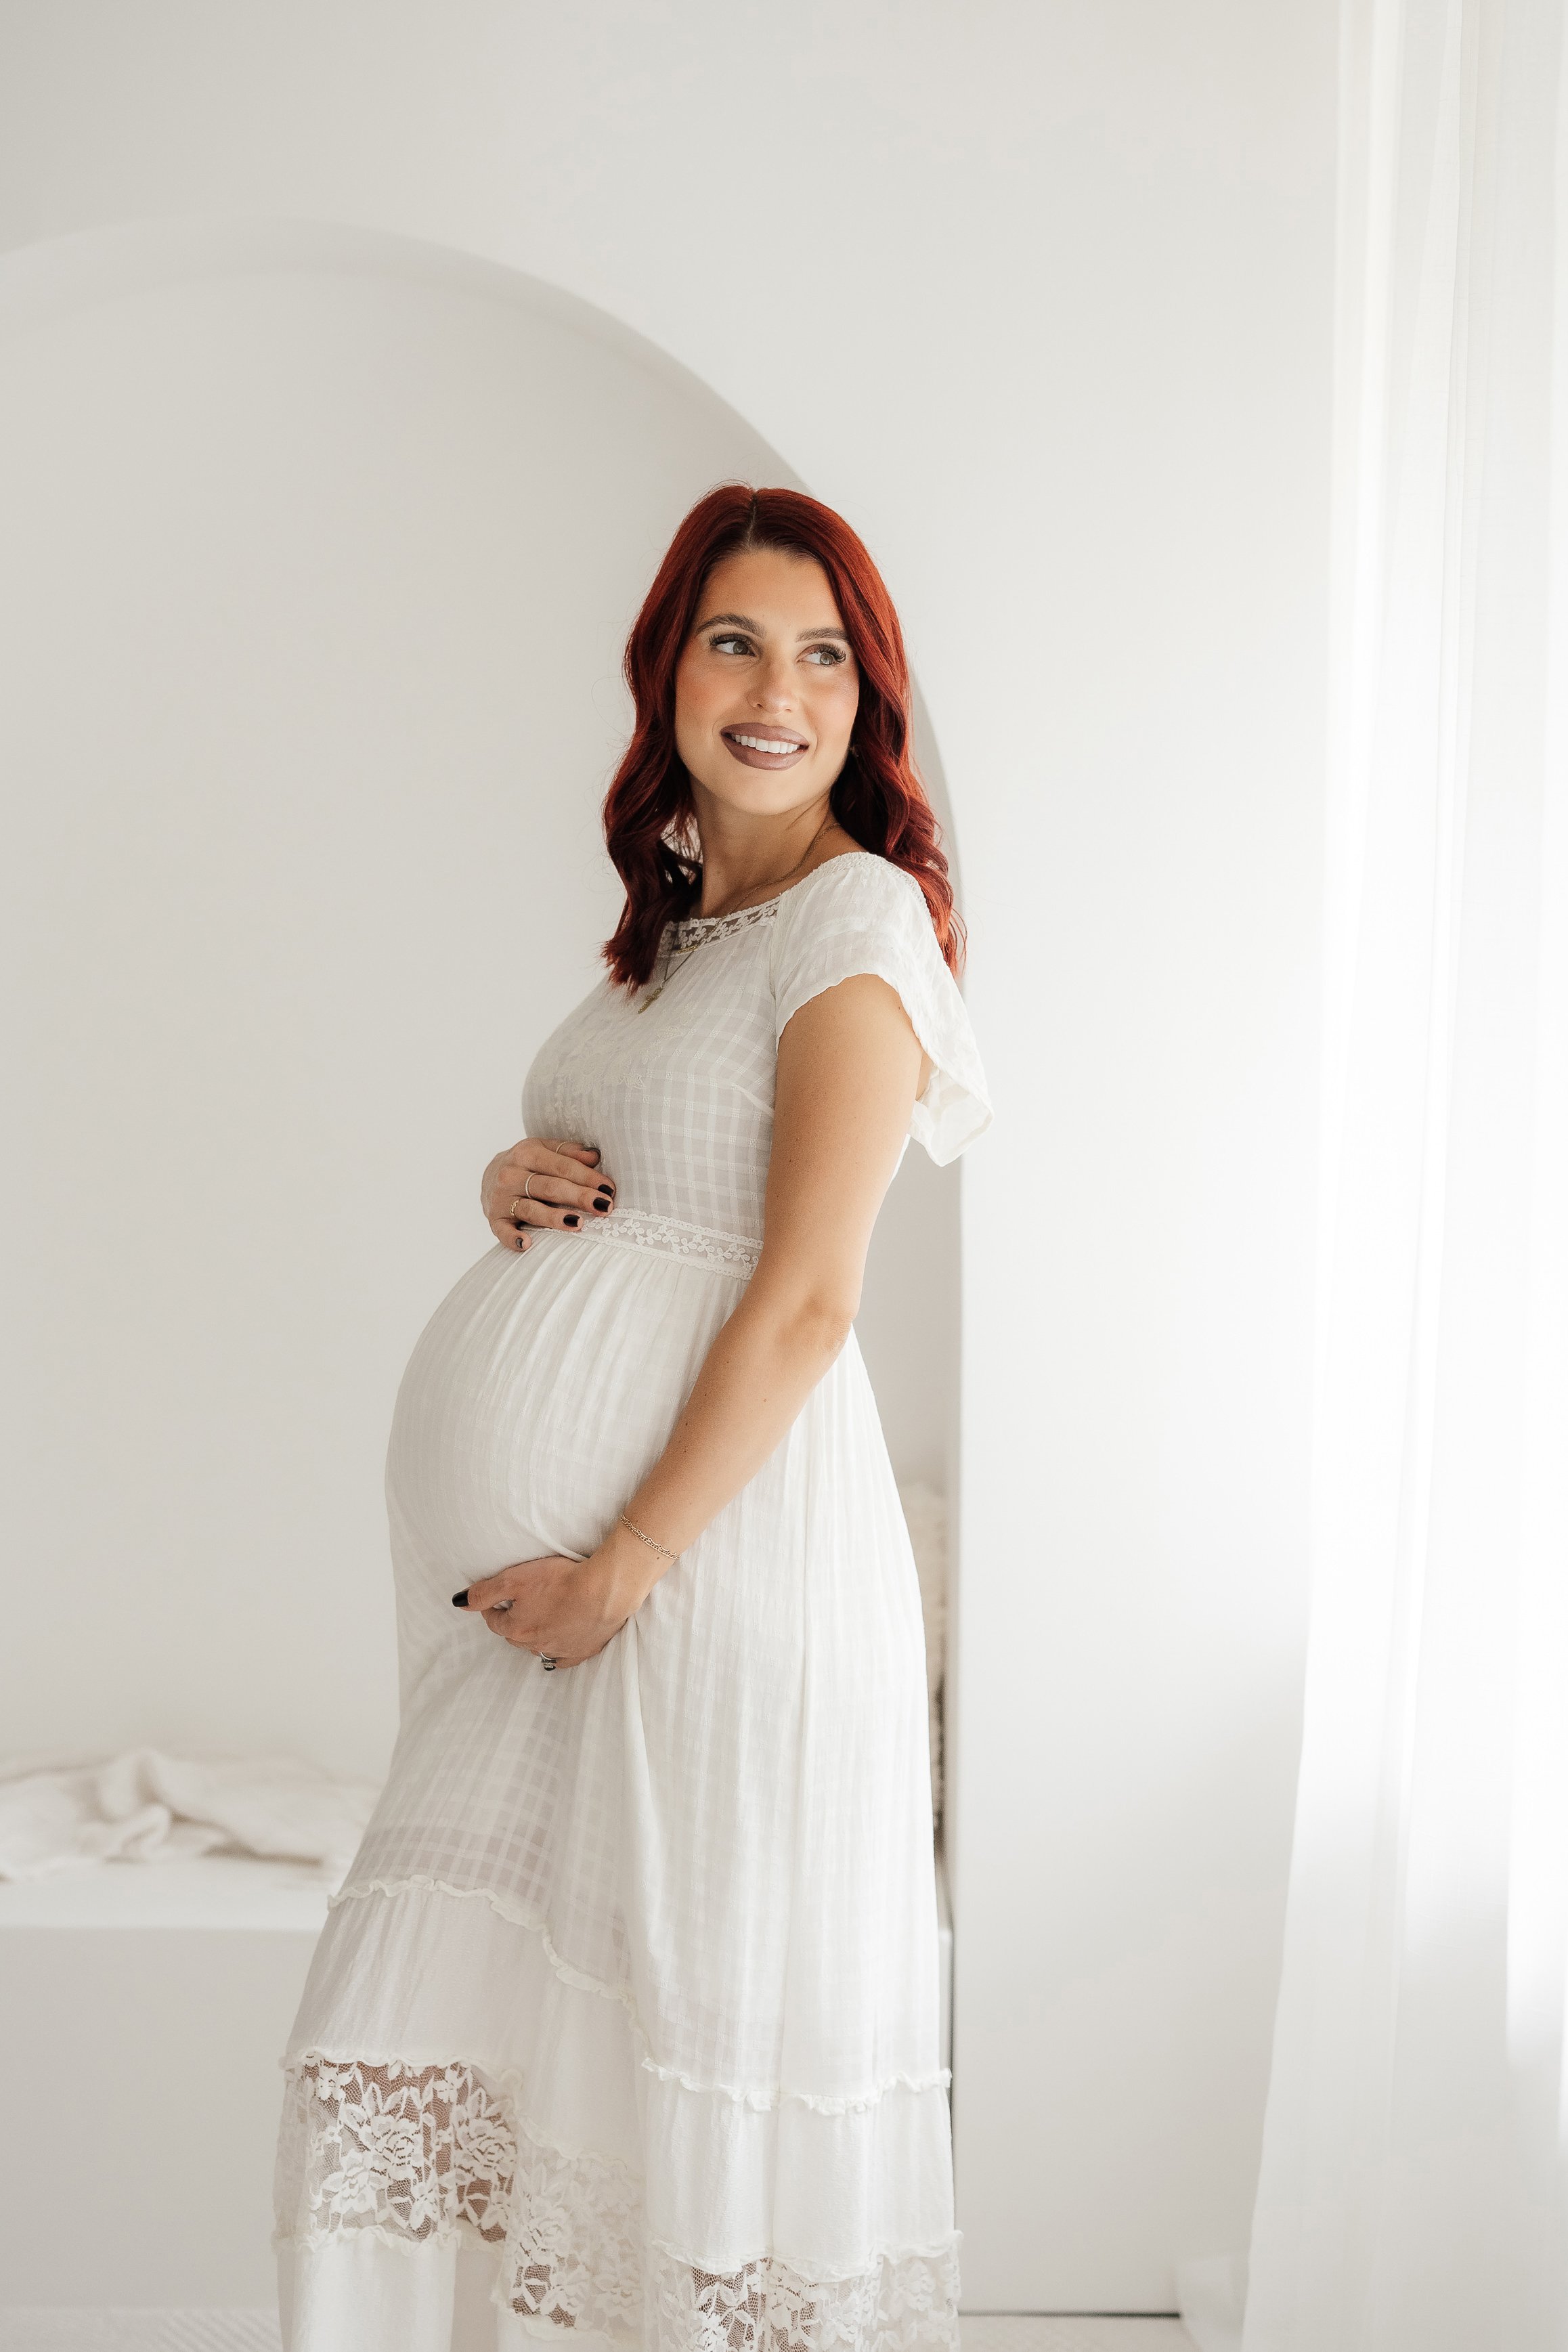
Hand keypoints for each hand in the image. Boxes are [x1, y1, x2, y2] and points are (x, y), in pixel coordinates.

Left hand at [454, 1540, 649, 1668]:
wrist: (604, 1591)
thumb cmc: (560, 1581)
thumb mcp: (514, 1579)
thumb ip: (484, 1592)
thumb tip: (459, 1602)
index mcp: (516, 1628)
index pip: (494, 1620)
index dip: (493, 1606)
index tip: (497, 1596)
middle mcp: (535, 1645)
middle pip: (515, 1635)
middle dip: (513, 1621)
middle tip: (520, 1603)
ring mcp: (560, 1650)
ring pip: (538, 1646)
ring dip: (535, 1634)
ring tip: (541, 1617)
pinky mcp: (583, 1651)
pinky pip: (564, 1657)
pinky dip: (559, 1650)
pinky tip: (561, 1642)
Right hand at [481, 1138, 616, 1252]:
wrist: (489, 1175)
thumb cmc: (528, 1164)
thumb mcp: (545, 1150)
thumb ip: (569, 1152)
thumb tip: (595, 1157)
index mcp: (528, 1153)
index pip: (563, 1166)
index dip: (588, 1178)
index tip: (609, 1189)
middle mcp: (512, 1174)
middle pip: (550, 1187)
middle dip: (579, 1197)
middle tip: (605, 1207)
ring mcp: (501, 1198)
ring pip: (531, 1209)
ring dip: (554, 1218)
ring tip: (578, 1224)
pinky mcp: (494, 1219)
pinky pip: (503, 1231)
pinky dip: (513, 1239)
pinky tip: (527, 1244)